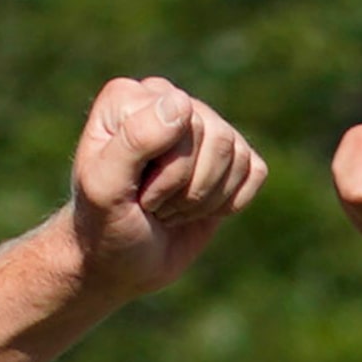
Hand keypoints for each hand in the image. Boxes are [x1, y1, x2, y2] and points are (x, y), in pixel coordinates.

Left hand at [68, 76, 268, 297]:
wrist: (122, 263)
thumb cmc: (105, 225)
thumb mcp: (105, 188)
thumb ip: (135, 140)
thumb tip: (181, 102)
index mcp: (130, 98)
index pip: (183, 119)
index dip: (169, 170)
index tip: (134, 193)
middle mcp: (167, 100)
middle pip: (216, 137)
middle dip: (187, 188)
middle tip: (153, 205)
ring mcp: (201, 125)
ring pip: (237, 154)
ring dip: (205, 199)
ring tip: (171, 209)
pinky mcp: (229, 156)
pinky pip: (256, 171)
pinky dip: (230, 203)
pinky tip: (199, 210)